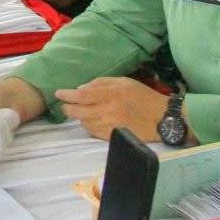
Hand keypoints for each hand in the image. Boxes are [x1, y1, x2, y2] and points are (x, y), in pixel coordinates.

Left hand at [54, 76, 168, 142]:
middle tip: (65, 105)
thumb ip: (100, 83)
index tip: (58, 93)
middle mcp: (108, 111)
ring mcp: (110, 126)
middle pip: (78, 112)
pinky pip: (93, 133)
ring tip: (81, 112)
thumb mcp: (122, 82)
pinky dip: (89, 126)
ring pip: (84, 123)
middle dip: (67, 108)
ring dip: (79, 117)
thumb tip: (81, 89)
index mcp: (110, 94)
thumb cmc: (142, 96)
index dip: (67, 95)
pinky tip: (92, 121)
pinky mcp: (113, 137)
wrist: (162, 118)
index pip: (81, 95)